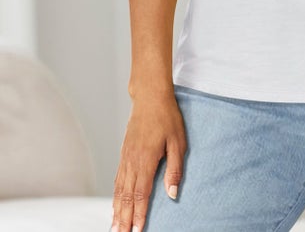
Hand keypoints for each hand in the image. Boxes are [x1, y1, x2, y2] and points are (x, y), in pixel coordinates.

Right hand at [112, 91, 186, 231]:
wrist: (150, 97)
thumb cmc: (167, 117)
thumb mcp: (178, 141)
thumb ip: (175, 168)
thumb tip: (172, 194)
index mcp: (146, 159)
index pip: (141, 193)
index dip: (139, 214)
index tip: (138, 230)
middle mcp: (132, 161)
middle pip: (127, 196)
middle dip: (124, 218)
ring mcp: (126, 157)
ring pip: (119, 189)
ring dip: (117, 210)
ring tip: (115, 227)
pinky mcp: (124, 153)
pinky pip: (117, 179)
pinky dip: (115, 195)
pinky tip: (115, 204)